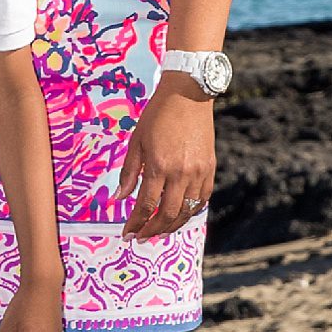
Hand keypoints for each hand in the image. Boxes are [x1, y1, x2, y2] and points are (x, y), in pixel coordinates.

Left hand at [116, 83, 216, 240]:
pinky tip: (180, 214)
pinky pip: (202, 199)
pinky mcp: (210, 169)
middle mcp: (181, 173)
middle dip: (152, 230)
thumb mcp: (136, 141)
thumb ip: (129, 172)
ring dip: (172, 226)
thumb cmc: (158, 115)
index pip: (146, 205)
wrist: (188, 95)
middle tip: (141, 237)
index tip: (128, 234)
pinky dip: (191, 211)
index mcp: (159, 166)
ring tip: (158, 230)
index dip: (135, 223)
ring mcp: (199, 172)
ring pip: (187, 211)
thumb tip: (121, 197)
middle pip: (168, 214)